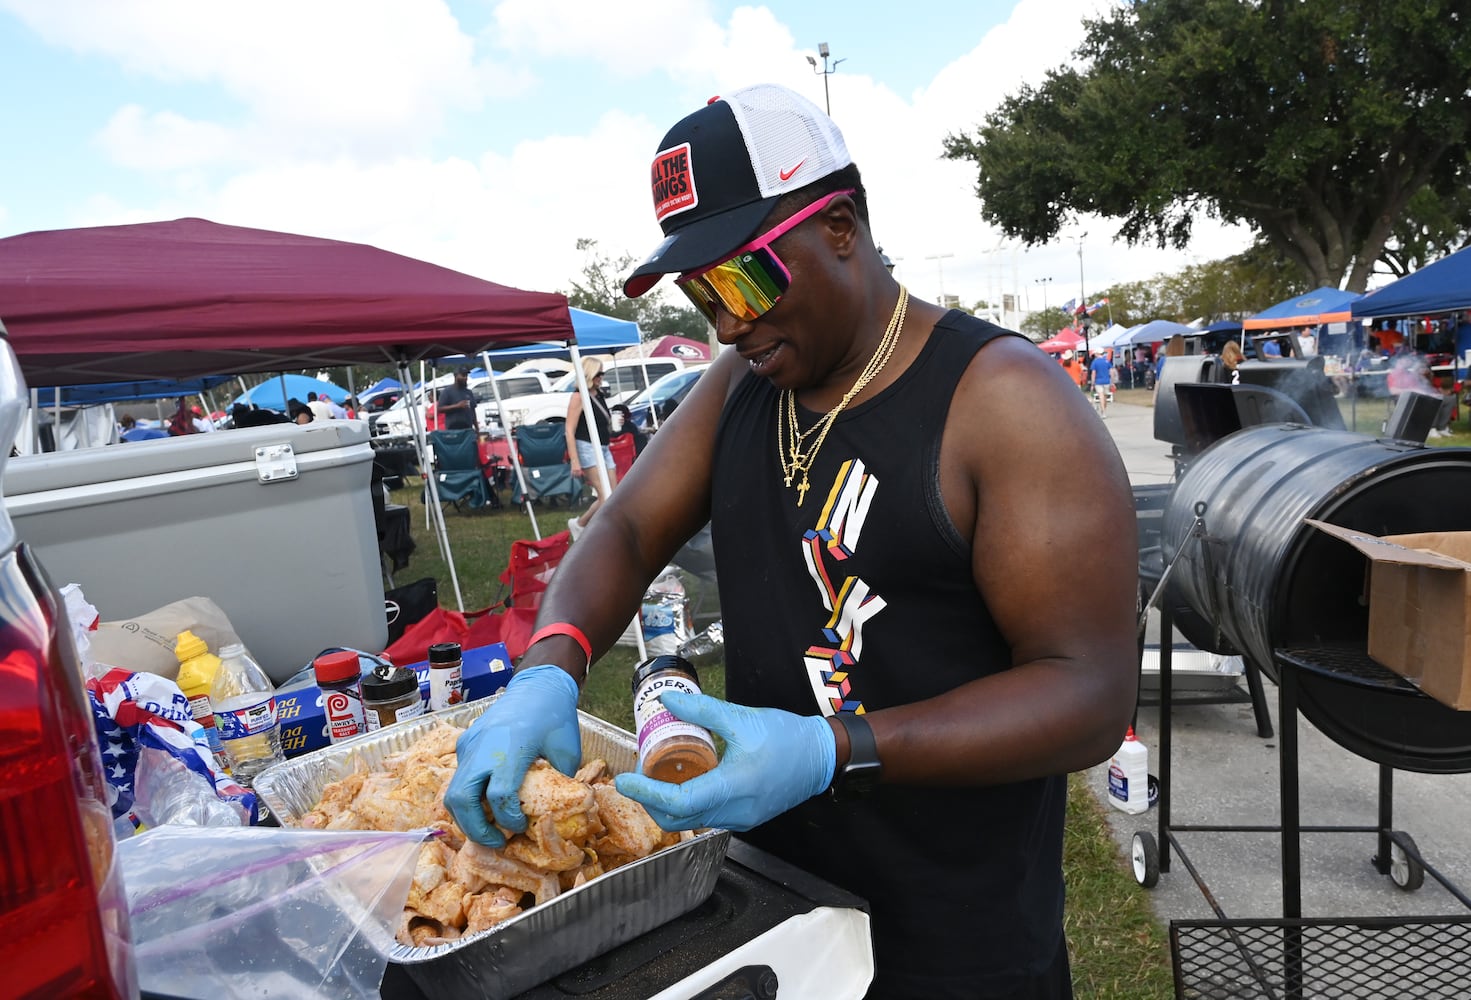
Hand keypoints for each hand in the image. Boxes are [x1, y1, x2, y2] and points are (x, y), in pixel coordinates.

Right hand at [444, 664, 580, 845]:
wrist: (538, 684)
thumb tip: (556, 813)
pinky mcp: (465, 742)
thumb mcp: (566, 752)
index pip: (498, 796)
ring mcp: (469, 744)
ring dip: (466, 816)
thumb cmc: (555, 716)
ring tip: (489, 828)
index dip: (508, 820)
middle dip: (475, 829)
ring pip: (452, 792)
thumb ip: (557, 783)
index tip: (520, 827)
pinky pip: (458, 776)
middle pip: (461, 800)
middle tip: (496, 841)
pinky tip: (486, 805)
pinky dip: (467, 797)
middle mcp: (482, 748)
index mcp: (510, 749)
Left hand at [613, 692, 835, 831]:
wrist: (822, 756)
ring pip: (693, 822)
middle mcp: (736, 811)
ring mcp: (742, 819)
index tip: (626, 780)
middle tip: (635, 779)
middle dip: (651, 802)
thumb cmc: (788, 737)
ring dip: (668, 805)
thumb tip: (668, 701)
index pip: (679, 801)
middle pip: (680, 819)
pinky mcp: (747, 818)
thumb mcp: (742, 718)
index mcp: (734, 787)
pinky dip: (688, 806)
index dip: (647, 792)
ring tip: (654, 779)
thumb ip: (702, 711)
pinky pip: (709, 818)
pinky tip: (683, 784)